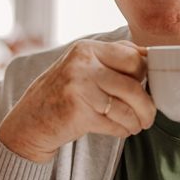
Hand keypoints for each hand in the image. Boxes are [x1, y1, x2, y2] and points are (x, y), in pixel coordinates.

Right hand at [0, 40, 156, 162]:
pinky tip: (120, 130)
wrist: (31, 120)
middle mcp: (82, 65)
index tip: (145, 88)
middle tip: (147, 114)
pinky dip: (123, 130)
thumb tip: (149, 55)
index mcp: (87, 49)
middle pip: (134, 84)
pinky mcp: (79, 113)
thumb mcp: (82, 66)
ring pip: (127, 107)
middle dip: (147, 103)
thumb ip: (113, 57)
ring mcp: (79, 88)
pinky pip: (115, 124)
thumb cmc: (63, 93)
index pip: (133, 57)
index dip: (145, 75)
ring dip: (137, 121)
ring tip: (135, 125)